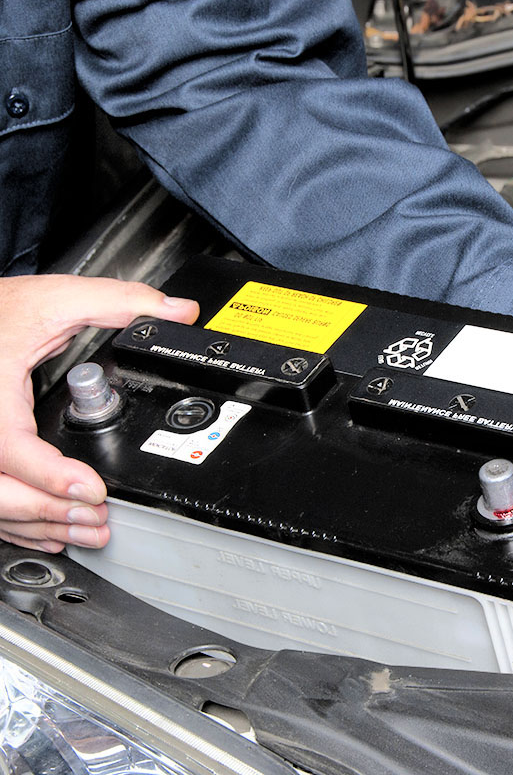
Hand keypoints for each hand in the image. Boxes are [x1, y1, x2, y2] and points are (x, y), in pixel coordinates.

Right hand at [0, 275, 198, 552]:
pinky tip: (53, 530)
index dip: (50, 475)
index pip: (9, 446)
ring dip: (40, 524)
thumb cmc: (3, 311)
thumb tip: (179, 312)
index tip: (91, 489)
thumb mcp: (60, 298)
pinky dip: (20, 522)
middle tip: (98, 517)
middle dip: (50, 511)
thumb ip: (121, 302)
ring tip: (88, 530)